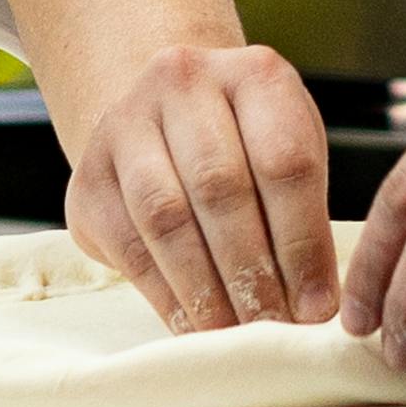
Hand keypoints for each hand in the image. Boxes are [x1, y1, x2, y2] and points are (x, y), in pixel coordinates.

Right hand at [63, 40, 340, 334]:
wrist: (161, 115)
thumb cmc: (244, 141)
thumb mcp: (287, 147)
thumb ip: (304, 209)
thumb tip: (315, 303)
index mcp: (254, 73)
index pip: (284, 161)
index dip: (303, 242)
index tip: (317, 305)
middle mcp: (185, 82)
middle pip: (221, 188)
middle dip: (253, 271)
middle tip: (273, 327)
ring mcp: (126, 123)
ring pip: (166, 217)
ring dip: (204, 289)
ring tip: (233, 334)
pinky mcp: (88, 175)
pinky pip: (127, 244)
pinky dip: (164, 295)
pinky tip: (192, 325)